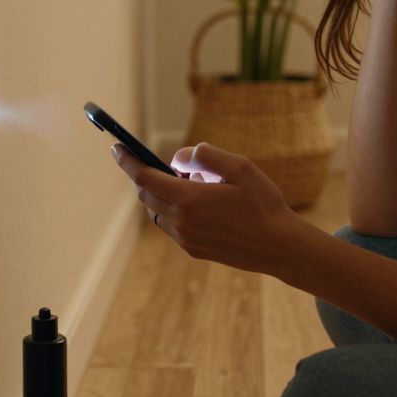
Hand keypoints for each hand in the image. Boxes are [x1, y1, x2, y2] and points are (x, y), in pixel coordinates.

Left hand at [111, 141, 308, 274]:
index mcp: (190, 199)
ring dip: (160, 195)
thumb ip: (205, 156)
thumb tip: (178, 158)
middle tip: (160, 163)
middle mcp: (182, 222)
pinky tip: (196, 204)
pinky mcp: (193, 250)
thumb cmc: (263, 203)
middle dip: (146, 176)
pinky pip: (171, 226)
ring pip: (157, 212)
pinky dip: (172, 210)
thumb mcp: (240, 167)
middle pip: (147, 195)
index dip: (127, 161)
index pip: (145, 177)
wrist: (279, 246)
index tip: (116, 147)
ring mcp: (186, 239)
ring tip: (187, 183)